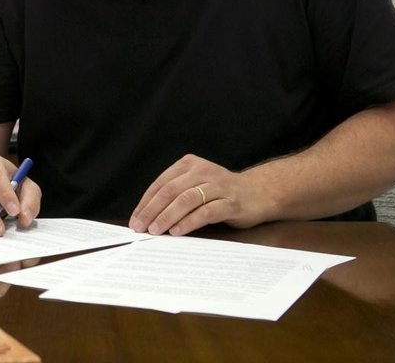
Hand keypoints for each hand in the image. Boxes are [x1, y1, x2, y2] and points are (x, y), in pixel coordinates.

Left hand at [129, 154, 269, 236]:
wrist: (259, 193)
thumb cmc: (221, 192)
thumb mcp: (196, 185)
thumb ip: (175, 195)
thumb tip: (147, 217)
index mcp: (189, 164)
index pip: (161, 184)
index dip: (146, 202)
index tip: (135, 219)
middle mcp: (202, 171)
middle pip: (170, 191)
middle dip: (152, 210)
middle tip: (140, 227)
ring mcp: (218, 185)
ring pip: (186, 200)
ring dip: (167, 216)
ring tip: (156, 230)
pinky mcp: (231, 202)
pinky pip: (206, 212)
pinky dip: (189, 222)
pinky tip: (177, 231)